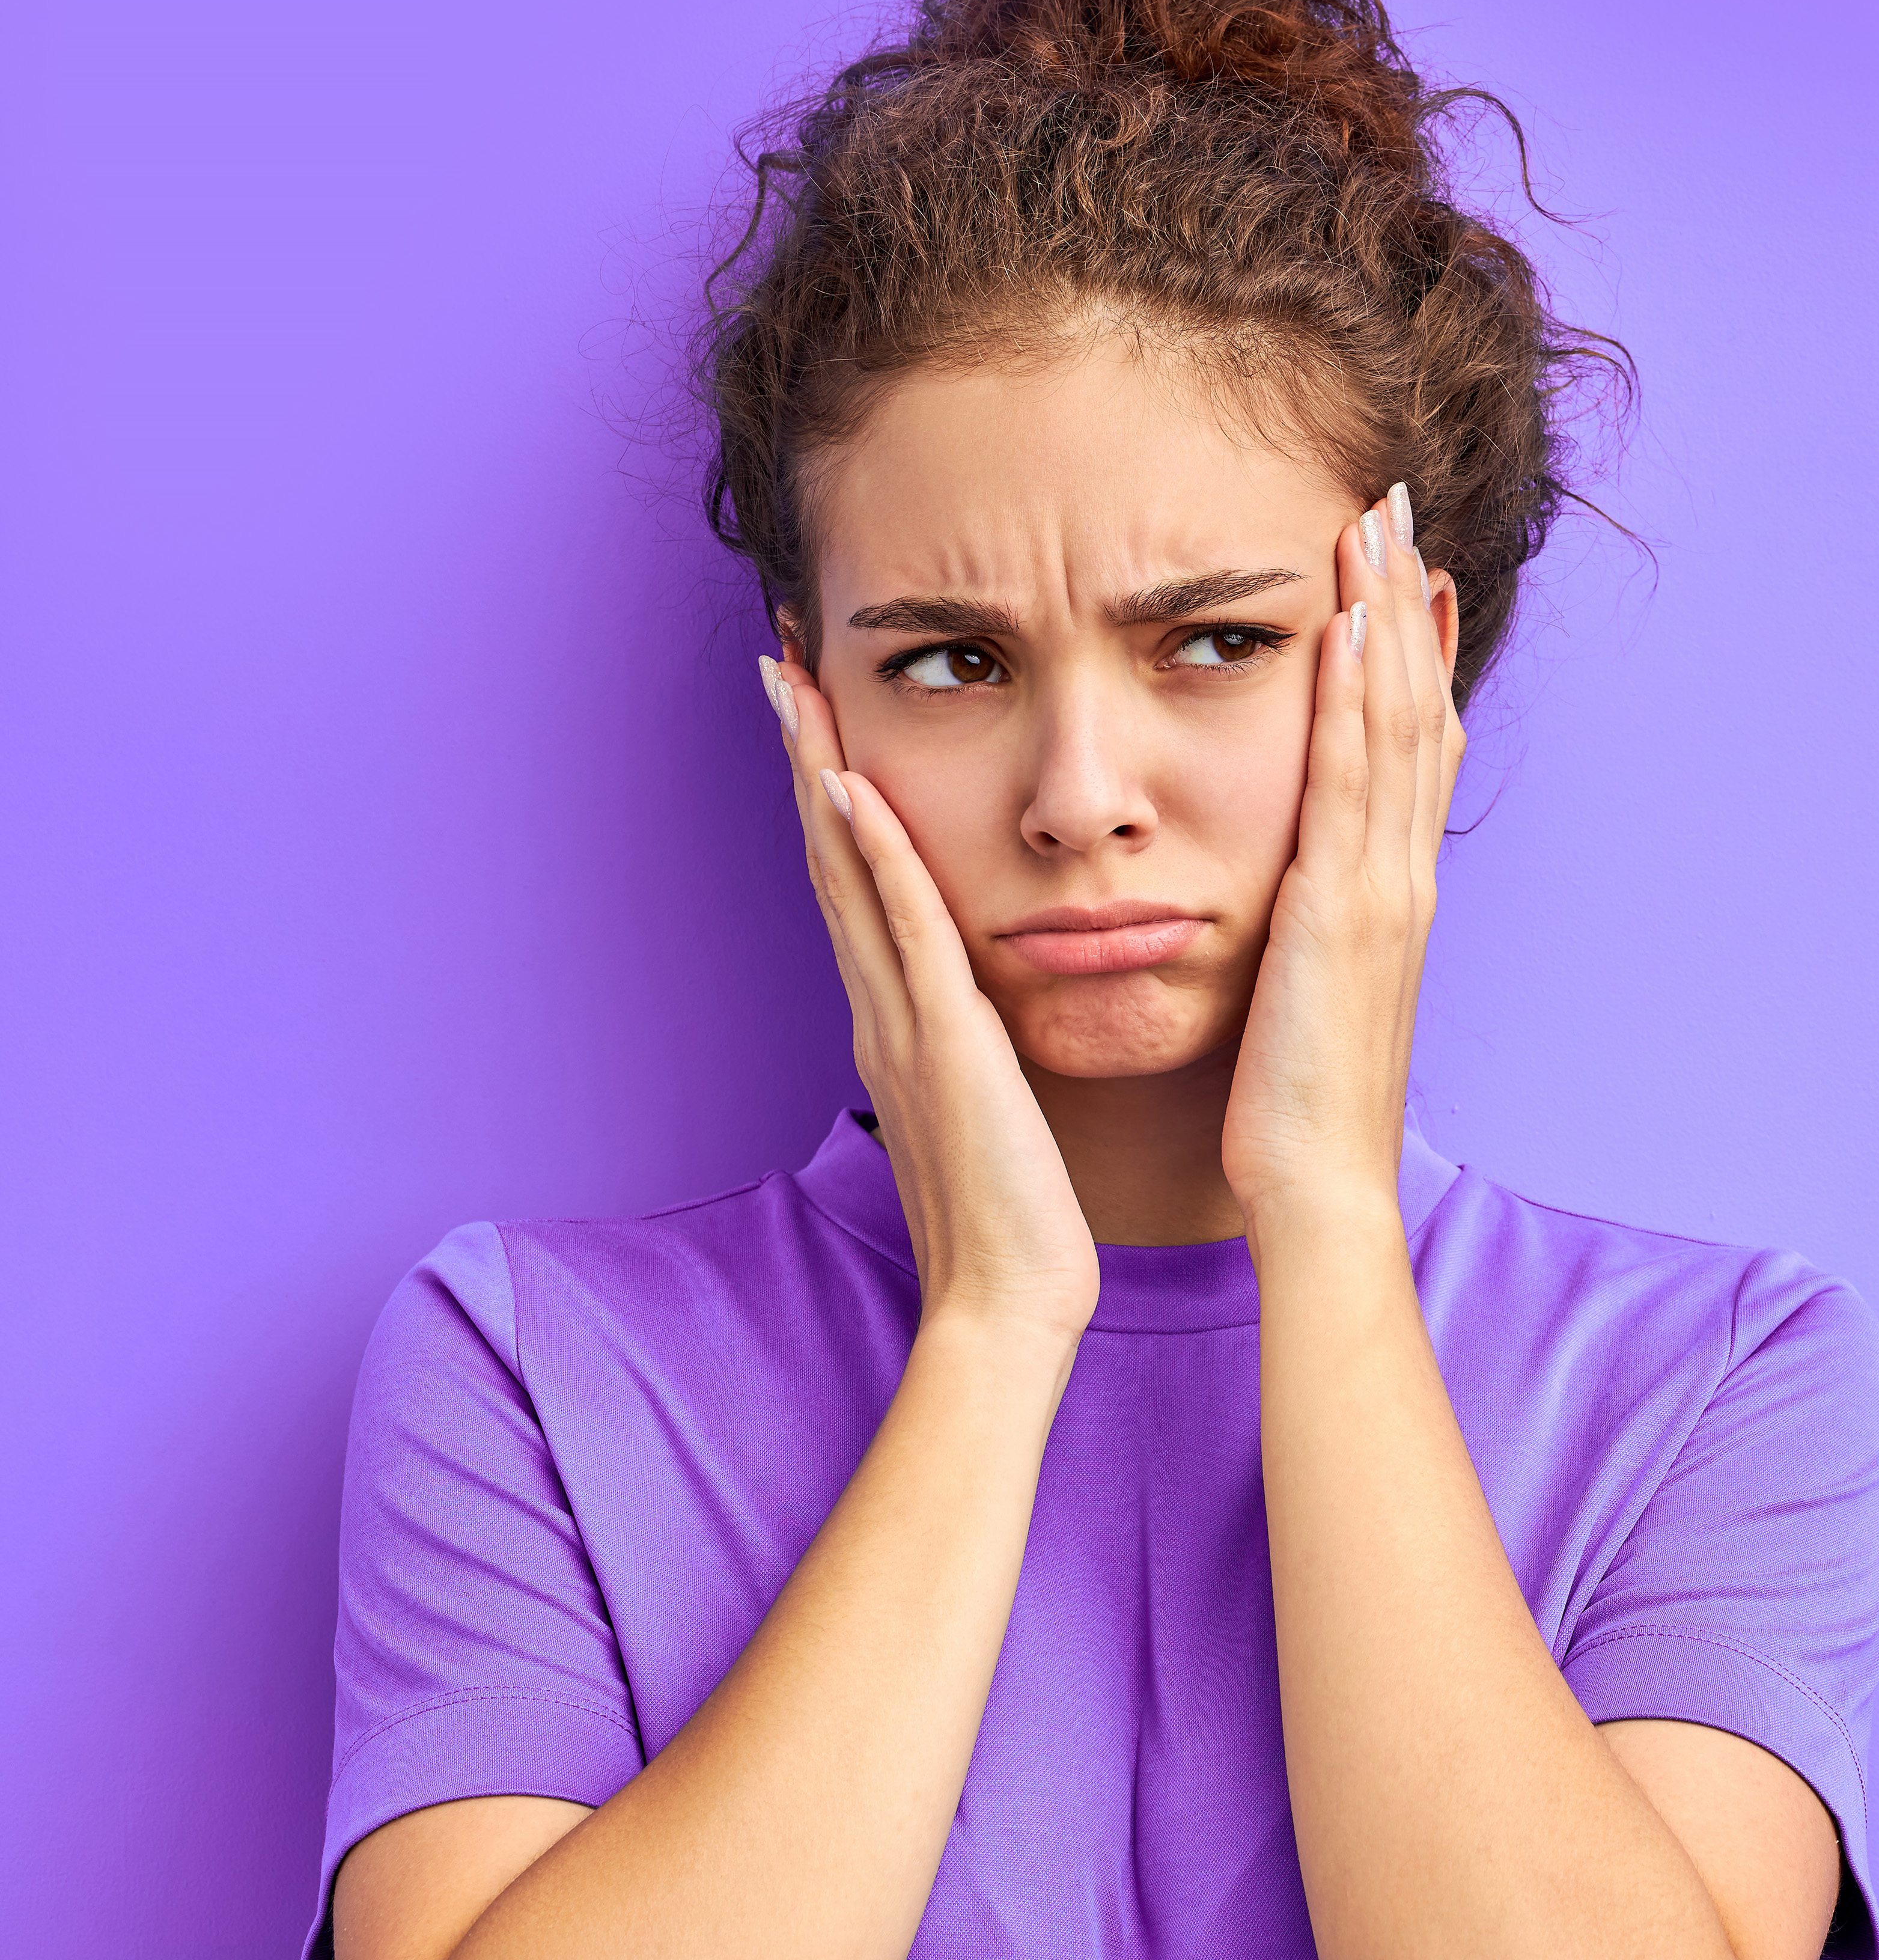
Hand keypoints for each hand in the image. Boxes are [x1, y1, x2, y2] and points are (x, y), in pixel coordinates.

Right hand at [764, 650, 1101, 1344]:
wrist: (1009, 1300)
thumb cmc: (1017, 1213)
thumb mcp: (993, 1102)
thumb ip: (975, 1048)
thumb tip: (984, 1006)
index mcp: (904, 1021)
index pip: (860, 884)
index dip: (835, 791)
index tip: (821, 707)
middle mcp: (886, 1009)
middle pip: (833, 857)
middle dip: (806, 752)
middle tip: (781, 658)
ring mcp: (903, 1021)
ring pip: (850, 874)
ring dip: (822, 772)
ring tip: (797, 682)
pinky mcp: (941, 1041)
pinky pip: (902, 930)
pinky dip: (872, 856)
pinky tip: (851, 786)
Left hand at [1221, 482, 1463, 1228]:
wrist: (1315, 1190)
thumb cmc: (1295, 1108)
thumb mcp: (1309, 994)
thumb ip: (1312, 931)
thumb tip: (1299, 887)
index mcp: (1387, 896)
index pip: (1407, 747)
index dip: (1409, 654)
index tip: (1401, 571)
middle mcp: (1399, 876)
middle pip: (1412, 710)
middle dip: (1404, 604)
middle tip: (1394, 505)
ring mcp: (1382, 887)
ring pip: (1392, 722)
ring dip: (1386, 617)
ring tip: (1374, 525)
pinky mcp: (1345, 907)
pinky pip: (1353, 777)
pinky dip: (1359, 695)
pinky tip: (1352, 623)